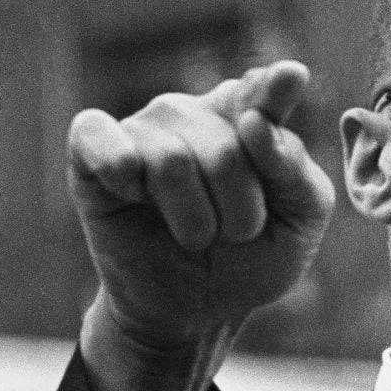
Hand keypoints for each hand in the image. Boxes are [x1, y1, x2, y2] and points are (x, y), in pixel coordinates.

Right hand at [67, 61, 335, 390]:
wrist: (193, 313)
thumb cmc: (251, 258)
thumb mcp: (299, 220)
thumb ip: (294, 168)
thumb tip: (256, 122)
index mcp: (246, 117)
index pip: (260, 93)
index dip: (273, 91)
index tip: (291, 77)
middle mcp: (192, 113)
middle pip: (227, 150)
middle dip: (240, 212)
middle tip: (234, 234)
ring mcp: (142, 130)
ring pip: (172, 161)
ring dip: (193, 220)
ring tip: (196, 235)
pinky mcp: (91, 153)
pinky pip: (96, 137)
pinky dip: (116, 166)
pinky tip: (130, 193)